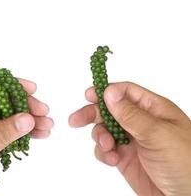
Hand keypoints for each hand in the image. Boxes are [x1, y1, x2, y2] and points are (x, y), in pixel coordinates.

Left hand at [0, 78, 53, 195]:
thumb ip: (3, 132)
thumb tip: (27, 119)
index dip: (11, 84)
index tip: (32, 88)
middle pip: (6, 103)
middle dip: (26, 106)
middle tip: (44, 111)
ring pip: (12, 120)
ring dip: (30, 122)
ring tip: (47, 126)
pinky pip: (12, 135)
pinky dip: (26, 135)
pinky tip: (39, 135)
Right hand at [69, 82, 190, 195]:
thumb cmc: (185, 163)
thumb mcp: (157, 134)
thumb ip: (131, 114)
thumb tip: (109, 92)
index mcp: (152, 109)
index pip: (125, 92)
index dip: (106, 92)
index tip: (89, 96)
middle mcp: (140, 122)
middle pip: (109, 110)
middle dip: (92, 114)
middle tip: (76, 120)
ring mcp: (131, 140)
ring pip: (104, 130)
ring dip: (100, 137)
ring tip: (108, 148)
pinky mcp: (124, 157)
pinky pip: (105, 149)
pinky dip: (104, 153)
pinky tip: (113, 160)